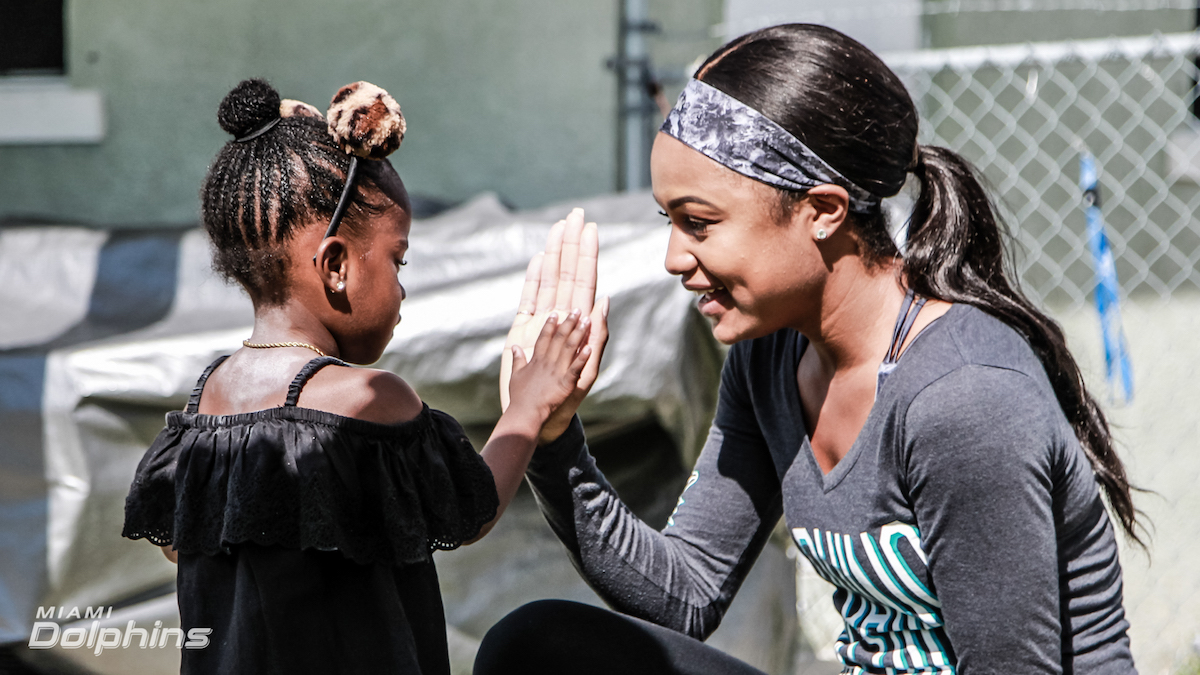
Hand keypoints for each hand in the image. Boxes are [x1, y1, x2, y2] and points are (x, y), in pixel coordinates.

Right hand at [501, 208, 608, 442]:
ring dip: (554, 253)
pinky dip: (534, 277)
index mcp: (579, 323)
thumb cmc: (568, 397)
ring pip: (549, 279)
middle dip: (571, 243)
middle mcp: (561, 316)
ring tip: (558, 227)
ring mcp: (542, 320)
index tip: (590, 229)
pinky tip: (540, 258)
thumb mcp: (588, 370)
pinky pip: (529, 297)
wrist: (539, 414)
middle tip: (575, 214)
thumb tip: (604, 300)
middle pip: (567, 272)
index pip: (584, 281)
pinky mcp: (524, 328)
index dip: (587, 255)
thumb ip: (597, 335)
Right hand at [506, 309, 591, 426]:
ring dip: (578, 334)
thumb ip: (517, 360)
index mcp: (536, 360)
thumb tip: (514, 346)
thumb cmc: (520, 397)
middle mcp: (547, 362)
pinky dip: (583, 358)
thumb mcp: (515, 375)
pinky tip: (590, 347)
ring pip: (569, 348)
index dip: (550, 325)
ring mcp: (557, 372)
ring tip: (587, 321)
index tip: (556, 313)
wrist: (525, 414)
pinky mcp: (565, 383)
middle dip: (569, 323)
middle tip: (577, 311)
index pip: (544, 337)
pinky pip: (576, 368)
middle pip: (559, 338)